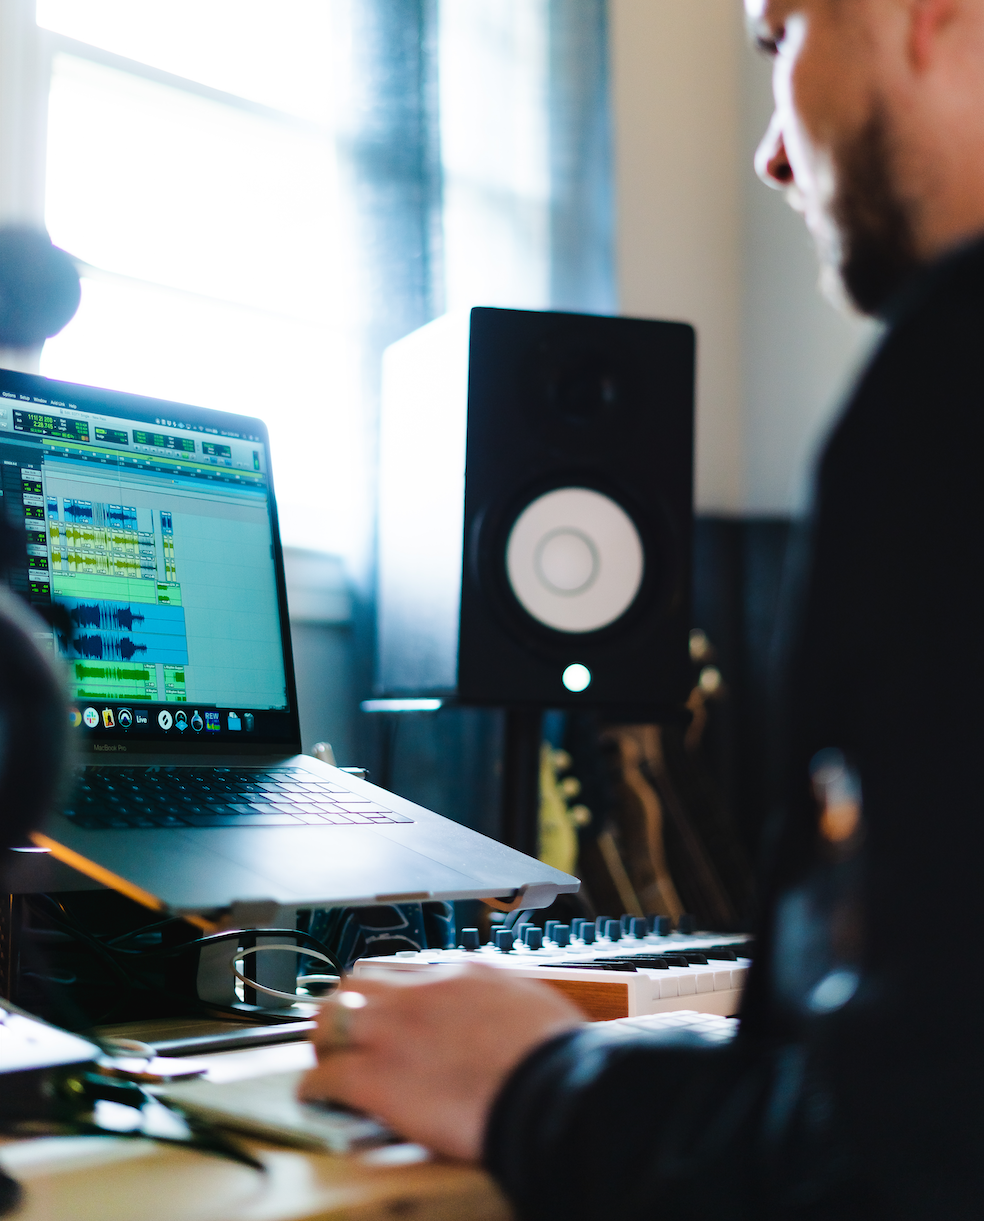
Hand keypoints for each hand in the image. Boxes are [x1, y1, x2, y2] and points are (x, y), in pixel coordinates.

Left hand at [299, 964, 583, 1159]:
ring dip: (325, 1039)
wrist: (548, 1089)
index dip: (394, 994)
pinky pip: (325, 1076)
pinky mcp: (375, 1077)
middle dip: (349, 1006)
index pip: (408, 971)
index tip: (393, 1010)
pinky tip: (317, 1097)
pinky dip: (316, 1087)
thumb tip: (508, 1014)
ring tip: (325, 1058)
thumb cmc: (555, 1057)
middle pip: (359, 983)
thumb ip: (504, 1004)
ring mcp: (393, 1031)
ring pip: (331, 1018)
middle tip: (347, 1030)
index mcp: (461, 974)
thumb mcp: (533, 1005)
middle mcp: (419, 992)